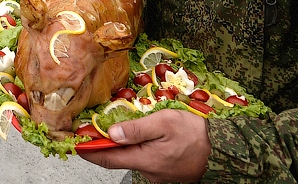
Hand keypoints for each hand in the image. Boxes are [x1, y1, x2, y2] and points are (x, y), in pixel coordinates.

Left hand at [78, 110, 210, 183]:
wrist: (223, 150)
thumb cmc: (195, 134)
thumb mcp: (164, 122)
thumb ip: (136, 128)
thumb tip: (111, 133)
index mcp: (145, 159)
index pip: (107, 159)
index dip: (88, 151)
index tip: (74, 143)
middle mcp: (148, 171)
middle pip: (117, 159)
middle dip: (102, 147)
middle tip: (89, 132)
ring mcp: (157, 174)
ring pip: (132, 159)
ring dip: (121, 147)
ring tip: (112, 129)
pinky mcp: (166, 172)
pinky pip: (145, 160)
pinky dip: (136, 149)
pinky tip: (138, 136)